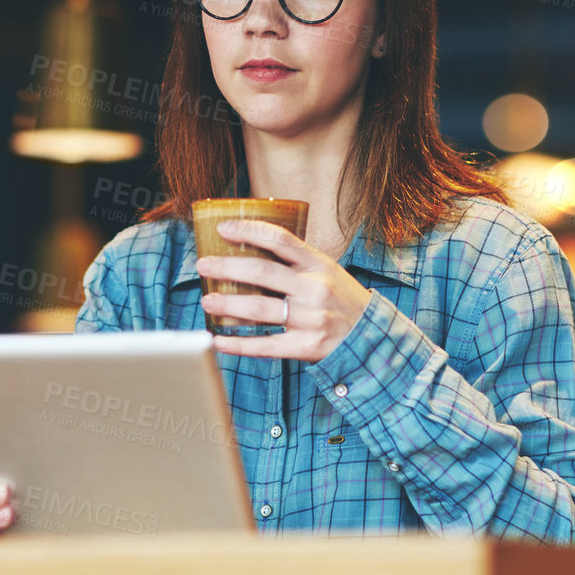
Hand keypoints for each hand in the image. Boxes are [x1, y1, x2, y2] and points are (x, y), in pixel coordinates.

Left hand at [196, 218, 373, 360]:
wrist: (371, 336)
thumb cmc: (340, 298)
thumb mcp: (327, 270)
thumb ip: (296, 261)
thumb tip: (251, 245)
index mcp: (318, 264)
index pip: (280, 239)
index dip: (249, 230)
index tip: (223, 229)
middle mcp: (314, 288)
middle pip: (263, 272)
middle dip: (228, 267)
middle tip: (203, 266)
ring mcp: (310, 318)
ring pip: (260, 309)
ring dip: (228, 305)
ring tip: (206, 301)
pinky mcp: (306, 346)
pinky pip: (265, 345)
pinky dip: (239, 344)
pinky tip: (218, 340)